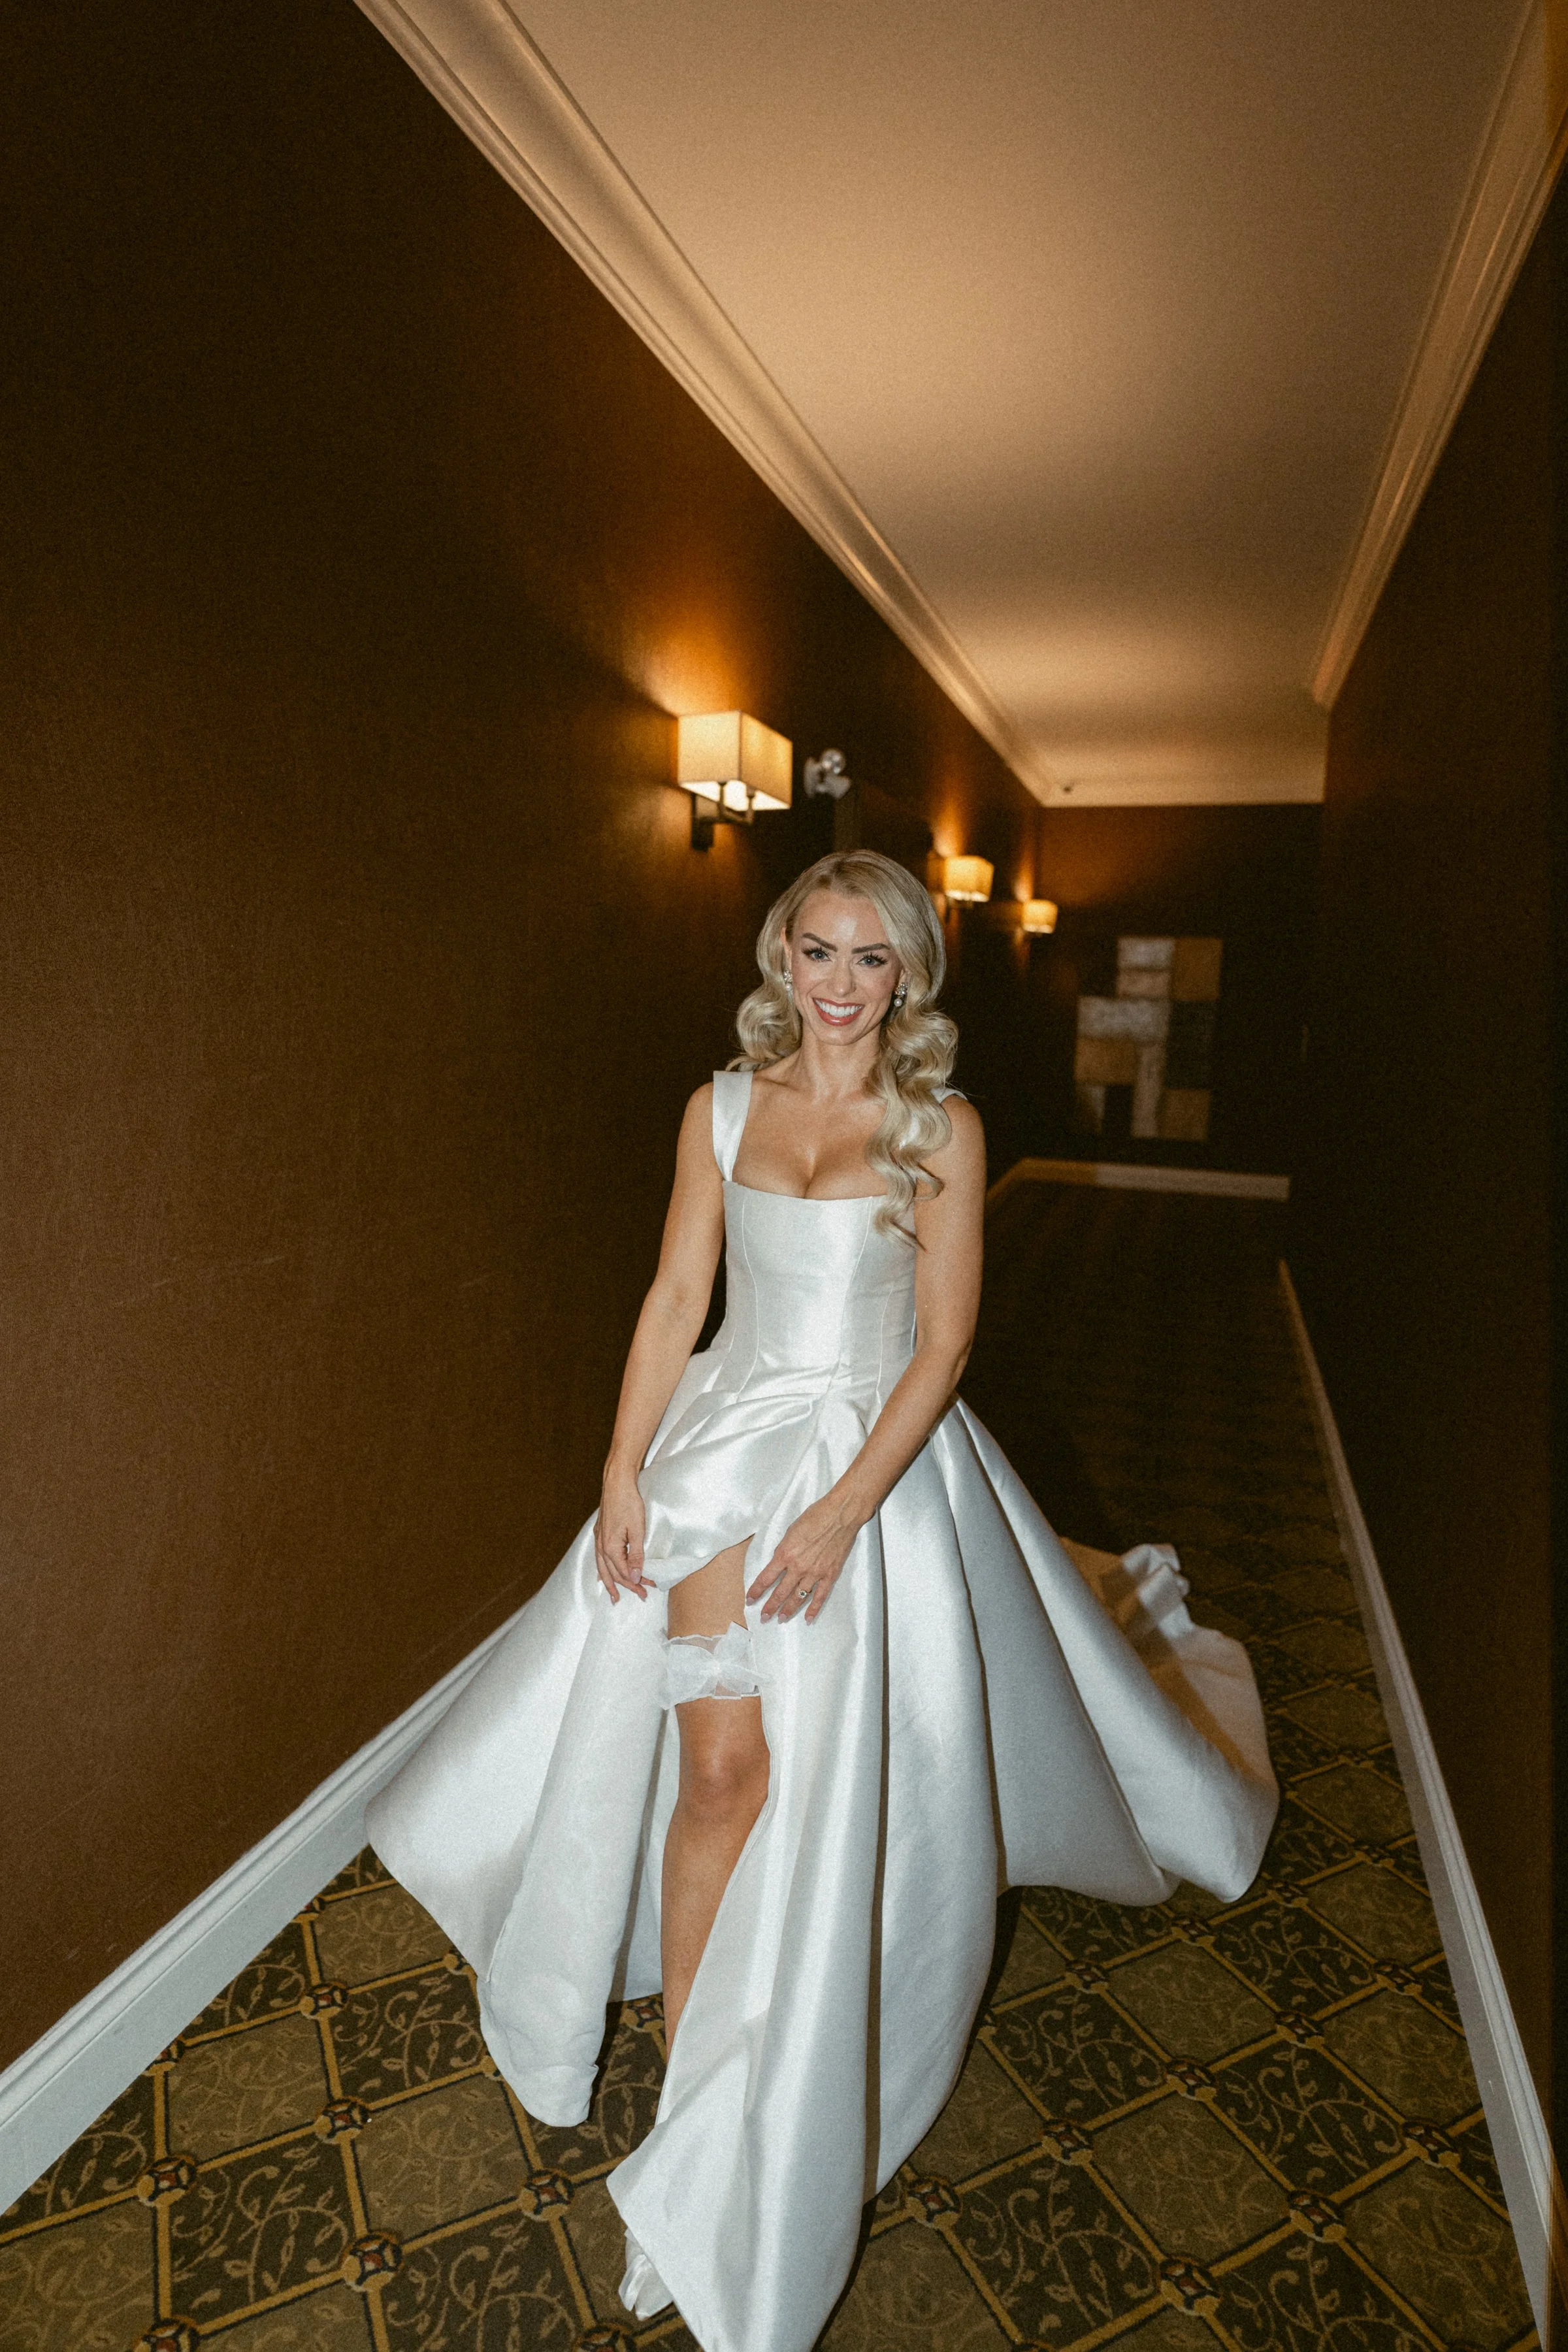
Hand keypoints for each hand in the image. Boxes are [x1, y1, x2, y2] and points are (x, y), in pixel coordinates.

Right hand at [595, 1471, 647, 1602]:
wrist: (616, 1484)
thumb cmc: (628, 1504)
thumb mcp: (638, 1531)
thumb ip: (636, 1556)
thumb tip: (634, 1577)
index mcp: (610, 1548)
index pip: (624, 1573)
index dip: (637, 1583)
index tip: (649, 1588)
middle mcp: (601, 1546)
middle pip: (613, 1574)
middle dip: (626, 1587)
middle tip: (639, 1596)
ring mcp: (598, 1539)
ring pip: (602, 1568)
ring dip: (610, 1583)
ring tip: (614, 1596)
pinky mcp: (600, 1533)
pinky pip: (599, 1558)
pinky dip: (603, 1570)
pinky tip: (603, 1574)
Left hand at [747, 1488, 865, 1623]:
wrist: (840, 1514)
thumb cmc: (815, 1516)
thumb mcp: (791, 1531)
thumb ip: (784, 1549)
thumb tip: (780, 1562)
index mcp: (785, 1554)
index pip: (766, 1578)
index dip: (756, 1591)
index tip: (750, 1600)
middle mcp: (798, 1567)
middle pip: (780, 1592)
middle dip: (770, 1607)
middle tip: (763, 1617)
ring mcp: (815, 1573)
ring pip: (798, 1597)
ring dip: (788, 1610)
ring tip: (780, 1619)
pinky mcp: (830, 1575)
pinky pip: (820, 1596)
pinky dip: (813, 1609)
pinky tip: (807, 1619)